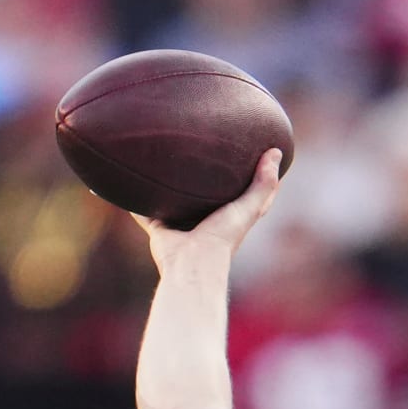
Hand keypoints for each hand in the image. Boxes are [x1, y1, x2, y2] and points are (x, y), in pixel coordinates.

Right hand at [132, 147, 283, 277]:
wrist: (191, 262)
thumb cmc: (222, 237)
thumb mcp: (249, 208)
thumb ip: (263, 184)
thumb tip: (277, 152)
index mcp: (227, 217)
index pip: (240, 194)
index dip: (244, 175)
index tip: (244, 151)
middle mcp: (204, 220)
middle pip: (204, 194)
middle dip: (201, 176)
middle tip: (198, 145)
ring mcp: (181, 224)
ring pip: (174, 200)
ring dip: (169, 186)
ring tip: (162, 158)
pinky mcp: (159, 227)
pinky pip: (145, 210)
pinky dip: (137, 200)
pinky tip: (131, 181)